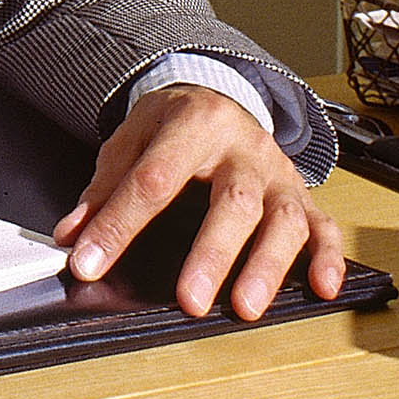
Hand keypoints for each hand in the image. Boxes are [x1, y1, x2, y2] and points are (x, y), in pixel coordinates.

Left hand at [52, 84, 346, 320]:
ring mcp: (275, 171)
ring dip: (268, 265)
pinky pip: (323, 224)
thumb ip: (103, 189)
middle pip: (231, 201)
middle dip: (211, 254)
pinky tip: (322, 287)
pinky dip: (327, 257)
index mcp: (192, 125)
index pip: (153, 180)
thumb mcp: (130, 139)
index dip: (119, 225)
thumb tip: (71, 236)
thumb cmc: (173, 121)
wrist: (220, 91)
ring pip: (282, 217)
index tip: (91, 263)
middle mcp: (241, 148)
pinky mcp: (300, 192)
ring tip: (246, 306)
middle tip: (190, 300)